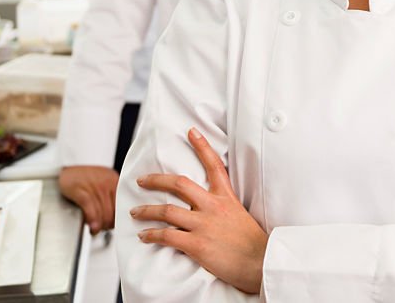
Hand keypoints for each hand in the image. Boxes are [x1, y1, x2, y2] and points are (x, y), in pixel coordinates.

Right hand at [59, 165, 118, 233]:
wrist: (73, 161)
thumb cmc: (88, 174)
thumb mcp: (104, 182)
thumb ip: (110, 197)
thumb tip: (112, 219)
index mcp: (115, 182)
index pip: (121, 206)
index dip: (117, 219)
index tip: (112, 225)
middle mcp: (107, 184)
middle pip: (112, 212)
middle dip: (107, 225)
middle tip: (101, 229)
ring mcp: (94, 187)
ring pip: (102, 213)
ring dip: (99, 226)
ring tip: (95, 229)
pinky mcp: (81, 190)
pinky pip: (90, 208)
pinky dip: (92, 220)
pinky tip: (91, 226)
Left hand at [132, 128, 267, 293]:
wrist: (260, 262)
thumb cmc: (252, 242)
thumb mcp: (240, 214)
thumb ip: (223, 207)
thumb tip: (207, 208)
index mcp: (226, 197)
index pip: (214, 165)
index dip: (202, 146)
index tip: (191, 132)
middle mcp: (213, 206)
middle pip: (179, 184)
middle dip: (156, 180)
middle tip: (142, 180)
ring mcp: (204, 224)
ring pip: (167, 211)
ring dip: (147, 210)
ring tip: (135, 212)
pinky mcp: (196, 244)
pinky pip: (167, 236)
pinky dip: (151, 235)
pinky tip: (144, 235)